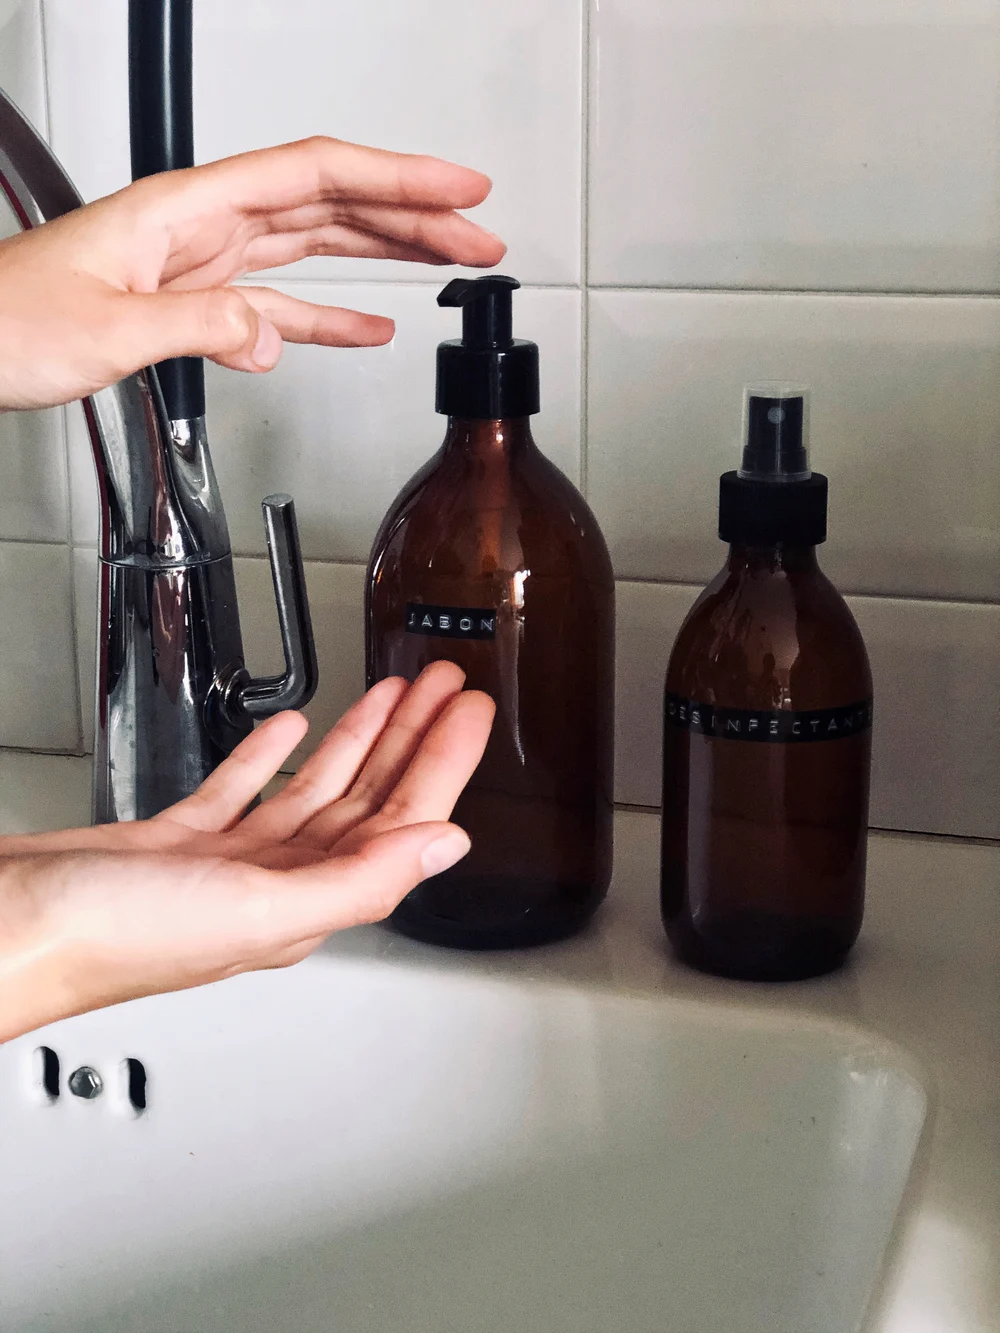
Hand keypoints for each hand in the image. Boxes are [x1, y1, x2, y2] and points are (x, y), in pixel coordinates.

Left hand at [0, 137, 505, 408]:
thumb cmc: (7, 321)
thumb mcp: (106, 327)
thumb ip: (199, 325)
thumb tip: (269, 334)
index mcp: (185, 210)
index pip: (314, 175)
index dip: (395, 178)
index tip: (457, 188)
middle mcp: (202, 226)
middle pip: (330, 203)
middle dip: (412, 216)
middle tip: (479, 233)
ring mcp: (205, 264)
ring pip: (316, 245)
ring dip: (387, 256)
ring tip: (450, 266)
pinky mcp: (198, 304)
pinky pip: (282, 303)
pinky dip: (329, 317)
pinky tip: (368, 328)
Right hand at [0, 662, 493, 1041]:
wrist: (7, 929)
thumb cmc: (110, 939)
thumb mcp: (256, 909)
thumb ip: (359, 878)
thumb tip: (443, 847)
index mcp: (302, 904)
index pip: (399, 824)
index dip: (443, 764)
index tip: (470, 713)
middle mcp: (272, 886)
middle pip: (366, 801)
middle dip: (413, 740)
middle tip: (446, 688)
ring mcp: (223, 864)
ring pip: (314, 791)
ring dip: (358, 740)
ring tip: (393, 695)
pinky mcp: (176, 843)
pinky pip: (243, 791)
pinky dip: (271, 755)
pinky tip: (291, 727)